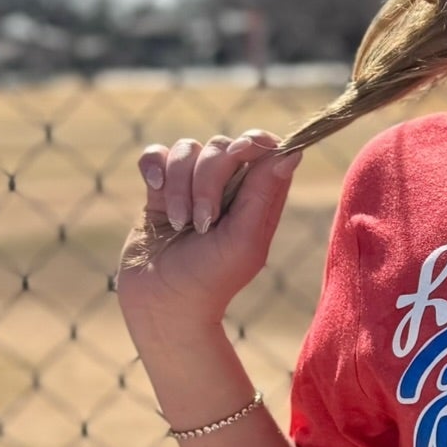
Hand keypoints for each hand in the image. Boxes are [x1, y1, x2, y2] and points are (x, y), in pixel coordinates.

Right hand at [115, 127, 304, 331]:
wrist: (162, 304)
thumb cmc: (210, 280)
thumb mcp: (244, 240)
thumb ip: (263, 194)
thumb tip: (292, 151)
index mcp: (259, 198)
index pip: (264, 148)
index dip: (255, 142)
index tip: (243, 152)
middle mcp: (229, 187)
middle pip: (222, 146)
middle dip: (208, 179)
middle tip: (204, 222)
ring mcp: (192, 186)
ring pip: (187, 149)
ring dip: (180, 186)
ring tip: (180, 225)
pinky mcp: (160, 190)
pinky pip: (157, 154)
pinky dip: (154, 168)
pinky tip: (155, 191)